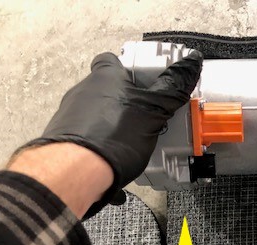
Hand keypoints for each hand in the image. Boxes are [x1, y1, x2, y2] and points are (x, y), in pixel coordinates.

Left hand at [17, 50, 202, 213]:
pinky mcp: (65, 139)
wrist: (77, 172)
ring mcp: (71, 115)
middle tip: (147, 116)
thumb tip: (191, 64)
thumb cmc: (113, 136)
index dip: (130, 69)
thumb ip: (173, 87)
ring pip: (98, 115)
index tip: (147, 81)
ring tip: (134, 143)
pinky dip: (103, 145)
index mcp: (105, 77)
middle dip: (126, 101)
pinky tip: (116, 160)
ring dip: (114, 125)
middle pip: (108, 89)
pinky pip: (89, 137)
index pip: (113, 60)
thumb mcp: (154, 111)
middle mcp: (84, 91)